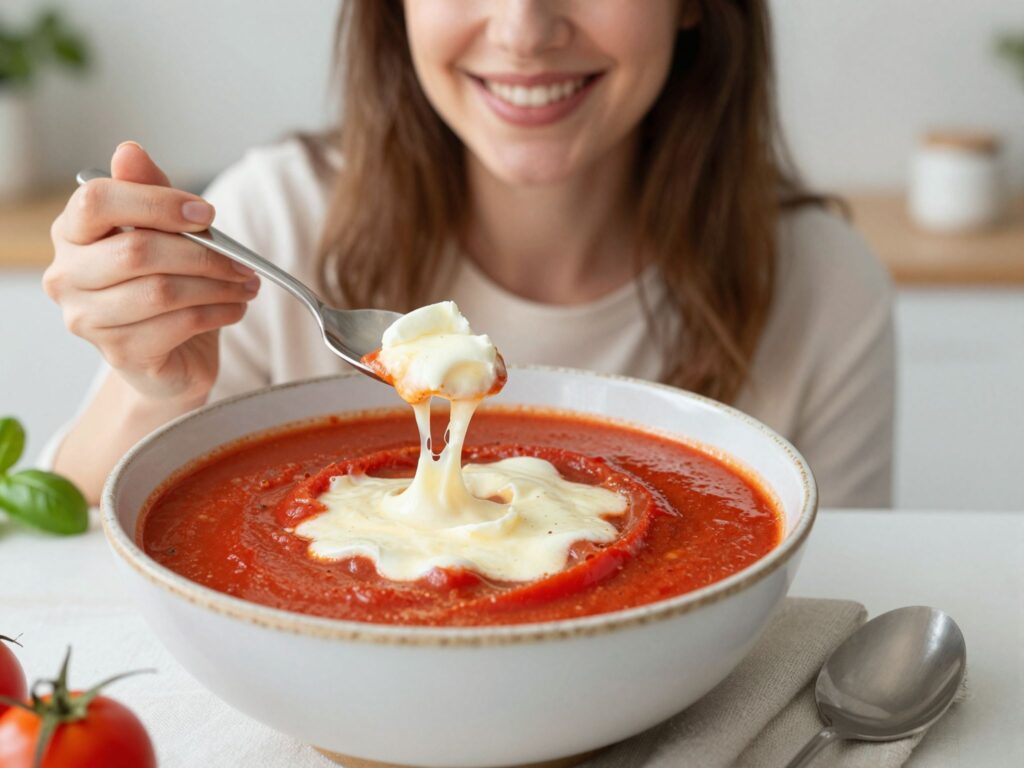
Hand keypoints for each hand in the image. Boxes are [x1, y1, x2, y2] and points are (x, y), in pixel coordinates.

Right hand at [43, 142, 259, 403]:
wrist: (169, 357)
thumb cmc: (163, 285)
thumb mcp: (164, 234)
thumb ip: (149, 191)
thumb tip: (129, 151)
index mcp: (71, 233)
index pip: (98, 201)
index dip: (158, 203)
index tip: (206, 214)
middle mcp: (67, 276)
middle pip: (138, 251)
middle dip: (203, 254)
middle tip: (242, 261)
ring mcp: (88, 319)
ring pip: (162, 292)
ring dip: (217, 286)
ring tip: (245, 285)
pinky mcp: (119, 354)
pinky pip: (177, 325)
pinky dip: (217, 313)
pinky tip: (234, 309)